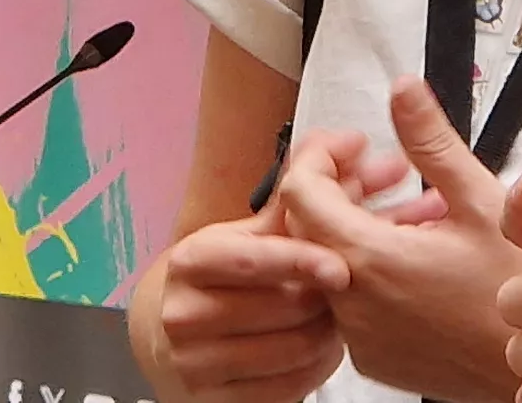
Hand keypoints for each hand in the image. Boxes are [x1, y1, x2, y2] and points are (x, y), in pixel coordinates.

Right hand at [140, 213, 351, 402]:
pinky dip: (317, 367)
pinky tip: (318, 350)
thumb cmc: (222, 278)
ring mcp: (194, 363)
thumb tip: (353, 143)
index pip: (252, 260)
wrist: (168, 338)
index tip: (341, 267)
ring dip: (328, 334)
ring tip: (332, 318)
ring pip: (292, 350)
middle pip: (283, 308)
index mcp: (191, 261)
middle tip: (345, 291)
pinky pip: (290, 388)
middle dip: (325, 298)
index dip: (300, 262)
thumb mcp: (248, 234)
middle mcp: (184, 313)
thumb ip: (302, 192)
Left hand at [277, 80, 521, 399]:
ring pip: (334, 263)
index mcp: (370, 259)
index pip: (299, 192)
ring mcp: (361, 336)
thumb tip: (405, 93)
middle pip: (312, 227)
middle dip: (346, 186)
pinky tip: (419, 251)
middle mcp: (353, 304)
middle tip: (392, 169)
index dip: (320, 156)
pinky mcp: (375, 357)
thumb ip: (430, 141)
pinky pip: (353, 302)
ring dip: (364, 227)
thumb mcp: (480, 201)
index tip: (355, 145)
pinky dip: (373, 269)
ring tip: (420, 209)